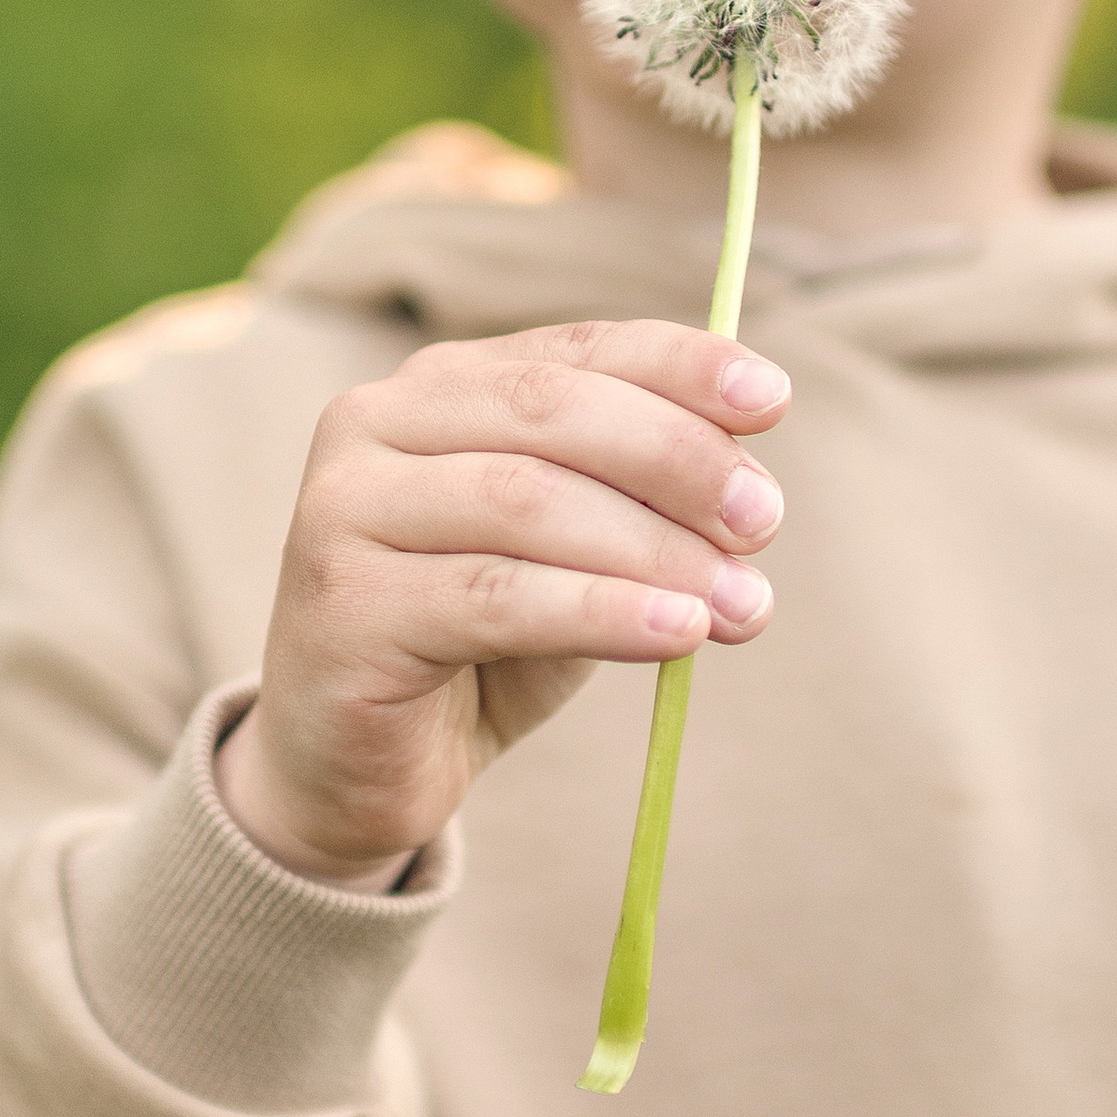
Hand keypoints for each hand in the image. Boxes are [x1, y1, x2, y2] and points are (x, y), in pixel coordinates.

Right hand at [216, 319, 789, 887]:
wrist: (356, 764)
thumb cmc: (480, 644)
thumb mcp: (576, 555)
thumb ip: (638, 499)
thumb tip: (750, 475)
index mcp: (440, 387)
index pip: (574, 352)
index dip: (679, 366)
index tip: (773, 402)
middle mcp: (374, 424)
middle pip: (552, 413)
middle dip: (678, 461)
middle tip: (764, 522)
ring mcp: (343, 511)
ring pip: (528, 503)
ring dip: (657, 550)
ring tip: (746, 606)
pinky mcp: (343, 608)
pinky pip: (496, 598)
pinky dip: (602, 611)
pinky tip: (678, 633)